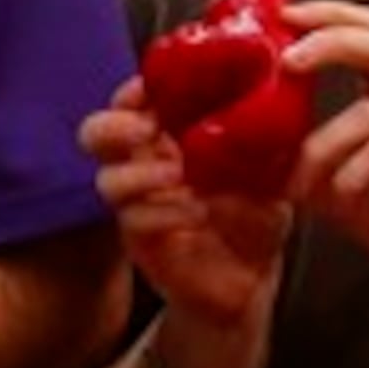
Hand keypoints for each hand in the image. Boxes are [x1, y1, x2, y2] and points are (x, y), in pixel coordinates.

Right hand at [80, 82, 289, 330]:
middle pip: (97, 134)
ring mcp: (139, 203)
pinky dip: (163, 213)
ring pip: (108, 179)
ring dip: (141, 172)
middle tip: (148, 127)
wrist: (251, 279)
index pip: (133, 103)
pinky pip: (134, 220)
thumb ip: (265, 143)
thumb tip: (267, 110)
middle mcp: (145, 166)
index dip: (134, 91)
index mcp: (170, 139)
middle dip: (115, 125)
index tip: (150, 87)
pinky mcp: (142, 240)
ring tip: (178, 175)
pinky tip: (196, 213)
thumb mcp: (271, 173)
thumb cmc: (254, 219)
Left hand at [281, 0, 368, 300]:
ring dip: (321, 146)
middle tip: (287, 60)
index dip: (331, 15)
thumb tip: (257, 155)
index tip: (286, 15)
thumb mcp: (351, 182)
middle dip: (332, 40)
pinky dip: (352, 173)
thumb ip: (314, 159)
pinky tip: (340, 198)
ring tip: (298, 182)